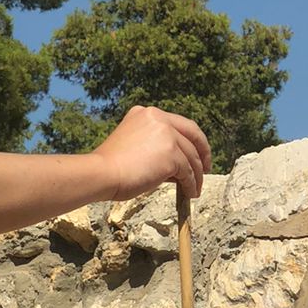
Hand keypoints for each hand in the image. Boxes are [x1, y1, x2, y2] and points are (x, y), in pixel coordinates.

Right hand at [94, 107, 212, 201]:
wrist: (101, 173)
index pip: (179, 124)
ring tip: (195, 189)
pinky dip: (191, 183)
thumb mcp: (133, 147)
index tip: (197, 153)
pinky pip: (188, 171)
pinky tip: (190, 193)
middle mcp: (159, 118)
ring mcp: (166, 135)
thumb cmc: (110, 167)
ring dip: (196, 175)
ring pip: (191, 156)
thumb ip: (155, 148)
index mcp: (147, 113)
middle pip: (192, 135)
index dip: (192, 139)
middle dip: (203, 153)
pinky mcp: (171, 154)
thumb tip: (176, 167)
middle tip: (206, 169)